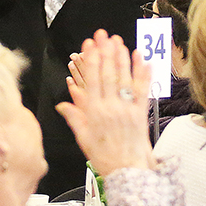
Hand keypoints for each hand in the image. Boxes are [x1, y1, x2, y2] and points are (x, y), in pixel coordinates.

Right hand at [56, 30, 154, 174]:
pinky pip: (142, 88)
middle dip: (106, 52)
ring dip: (122, 57)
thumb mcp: (84, 139)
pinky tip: (141, 59)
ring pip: (124, 78)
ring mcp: (127, 108)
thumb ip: (75, 119)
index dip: (91, 60)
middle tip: (104, 35)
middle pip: (108, 74)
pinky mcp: (141, 111)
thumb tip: (63, 105)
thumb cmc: (106, 158)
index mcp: (95, 113)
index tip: (90, 45)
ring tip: (119, 41)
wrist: (128, 171)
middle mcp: (111, 108)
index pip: (92, 80)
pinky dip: (142, 73)